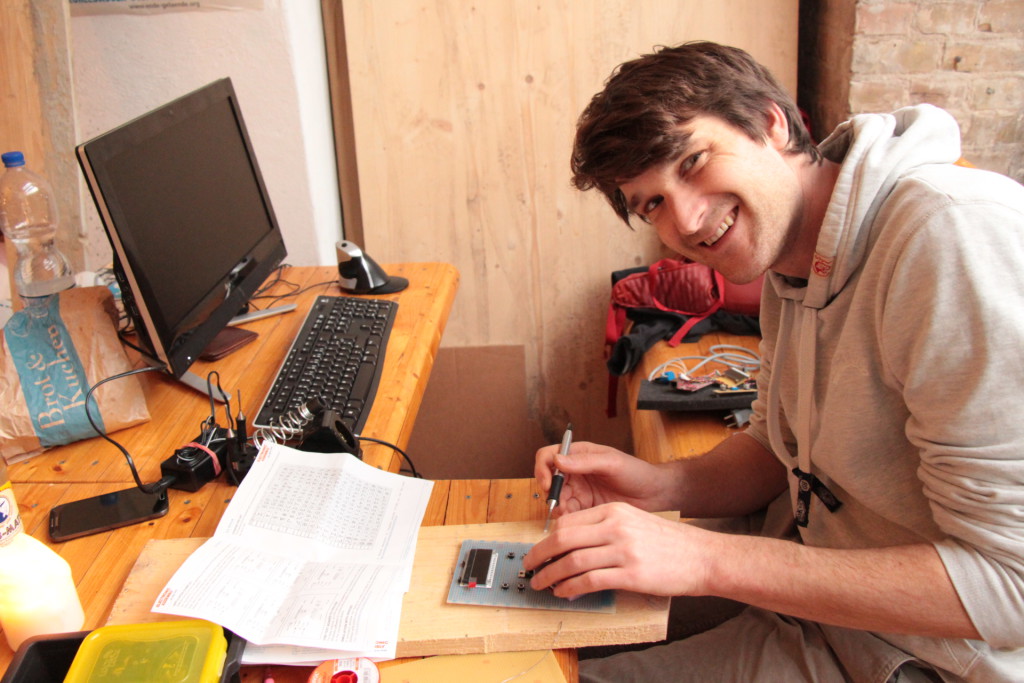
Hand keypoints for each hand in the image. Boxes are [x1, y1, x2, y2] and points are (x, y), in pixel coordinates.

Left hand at [523, 502, 713, 598]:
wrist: (701, 556)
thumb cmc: (667, 542)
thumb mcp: (633, 522)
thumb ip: (603, 528)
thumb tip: (568, 544)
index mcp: (615, 511)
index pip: (568, 522)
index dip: (547, 538)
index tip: (539, 551)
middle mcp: (616, 527)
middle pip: (563, 539)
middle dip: (540, 555)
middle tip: (529, 566)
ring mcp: (624, 551)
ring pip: (572, 562)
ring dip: (551, 575)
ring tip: (541, 584)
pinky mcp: (631, 575)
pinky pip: (590, 581)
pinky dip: (571, 588)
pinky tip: (564, 592)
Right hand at [535, 441, 670, 519]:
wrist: (654, 496)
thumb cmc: (637, 473)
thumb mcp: (612, 463)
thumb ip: (585, 461)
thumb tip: (558, 460)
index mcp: (579, 454)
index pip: (548, 456)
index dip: (543, 469)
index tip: (547, 483)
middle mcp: (575, 472)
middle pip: (548, 480)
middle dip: (550, 493)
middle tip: (559, 504)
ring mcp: (579, 491)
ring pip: (556, 499)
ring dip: (558, 507)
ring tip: (569, 514)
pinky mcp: (584, 508)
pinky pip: (568, 514)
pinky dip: (568, 519)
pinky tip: (577, 522)